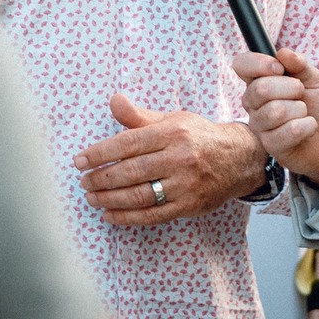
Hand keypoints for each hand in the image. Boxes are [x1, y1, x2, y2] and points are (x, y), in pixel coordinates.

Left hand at [73, 94, 266, 225]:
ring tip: (92, 198)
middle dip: (101, 178)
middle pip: (131, 171)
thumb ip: (140, 116)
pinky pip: (153, 214)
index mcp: (172, 132)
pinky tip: (110, 214)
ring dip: (110, 199)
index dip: (100, 153)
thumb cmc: (199, 136)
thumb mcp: (173, 119)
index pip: (128, 143)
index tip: (79, 161)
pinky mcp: (189, 205)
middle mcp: (179, 158)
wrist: (239, 159)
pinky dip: (128, 217)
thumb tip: (113, 100)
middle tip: (83, 181)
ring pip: (139, 195)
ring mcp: (185, 184)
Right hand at [231, 48, 318, 186]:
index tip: (279, 68)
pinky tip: (308, 127)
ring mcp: (259, 125)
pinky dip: (307, 126)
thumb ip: (299, 63)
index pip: (241, 64)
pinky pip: (290, 130)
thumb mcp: (312, 78)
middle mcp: (253, 103)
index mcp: (258, 81)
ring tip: (303, 112)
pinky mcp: (271, 145)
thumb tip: (283, 53)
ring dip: (300, 109)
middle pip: (261, 89)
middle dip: (291, 88)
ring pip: (276, 111)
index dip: (258, 63)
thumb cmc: (315, 106)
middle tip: (301, 93)